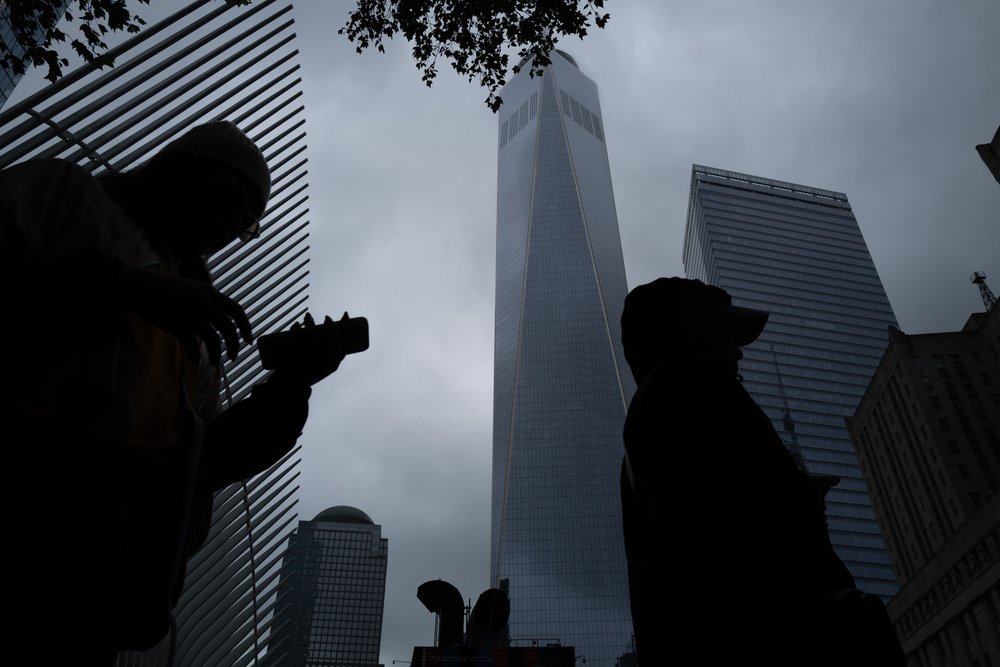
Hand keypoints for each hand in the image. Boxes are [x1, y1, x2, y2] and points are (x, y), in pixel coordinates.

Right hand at [117, 266, 251, 364]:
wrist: (141, 287)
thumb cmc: (166, 289)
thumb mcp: (193, 289)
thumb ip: (208, 303)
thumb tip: (220, 320)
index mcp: (210, 293)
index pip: (237, 310)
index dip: (246, 327)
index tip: (248, 340)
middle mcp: (204, 303)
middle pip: (229, 328)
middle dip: (234, 345)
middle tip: (233, 356)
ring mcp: (191, 315)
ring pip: (213, 340)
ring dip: (216, 355)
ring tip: (215, 363)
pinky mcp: (177, 326)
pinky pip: (192, 346)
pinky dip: (196, 356)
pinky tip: (197, 361)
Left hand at [269, 312, 346, 386]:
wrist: (292, 388)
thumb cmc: (311, 373)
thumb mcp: (326, 366)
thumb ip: (331, 352)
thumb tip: (332, 329)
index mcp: (333, 365)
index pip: (345, 342)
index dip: (346, 326)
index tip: (345, 314)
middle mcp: (323, 362)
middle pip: (330, 337)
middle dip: (329, 323)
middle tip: (326, 318)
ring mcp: (308, 359)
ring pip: (311, 334)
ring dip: (309, 322)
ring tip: (307, 317)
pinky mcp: (293, 358)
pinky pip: (294, 339)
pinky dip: (294, 330)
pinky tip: (296, 325)